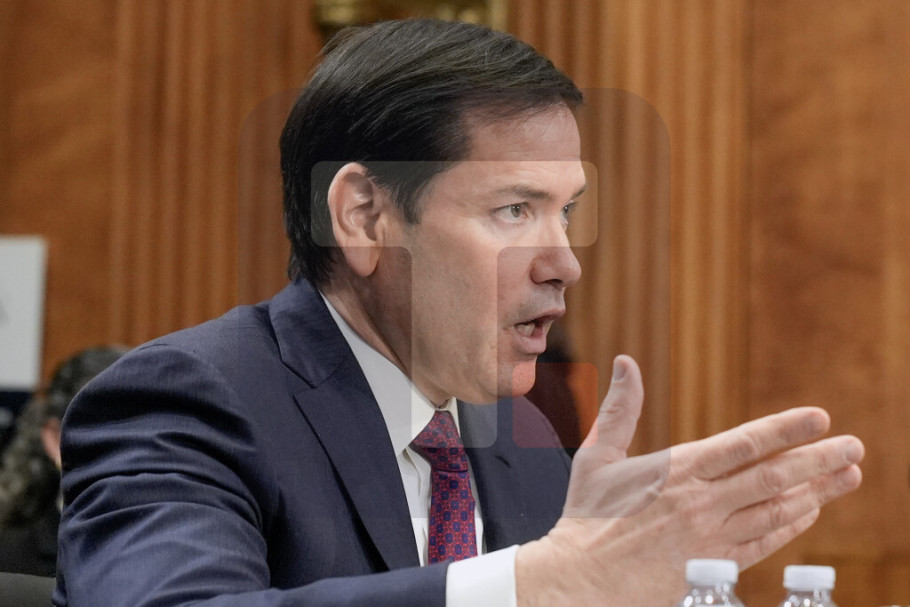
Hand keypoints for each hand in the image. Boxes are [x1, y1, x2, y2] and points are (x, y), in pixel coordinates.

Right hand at [516, 355, 863, 605]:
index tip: (818, 419)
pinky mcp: (713, 566)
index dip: (785, 430)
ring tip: (848, 477)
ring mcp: (711, 537)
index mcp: (677, 471)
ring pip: (776, 511)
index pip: (744, 444)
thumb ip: (620, 409)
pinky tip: (809, 512)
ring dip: (817, 493)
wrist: (582, 579)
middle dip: (819, 460)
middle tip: (854, 448)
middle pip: (772, 477)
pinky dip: (791, 526)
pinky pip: (764, 543)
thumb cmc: (586, 516)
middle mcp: (701, 503)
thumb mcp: (596, 456)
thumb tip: (627, 362)